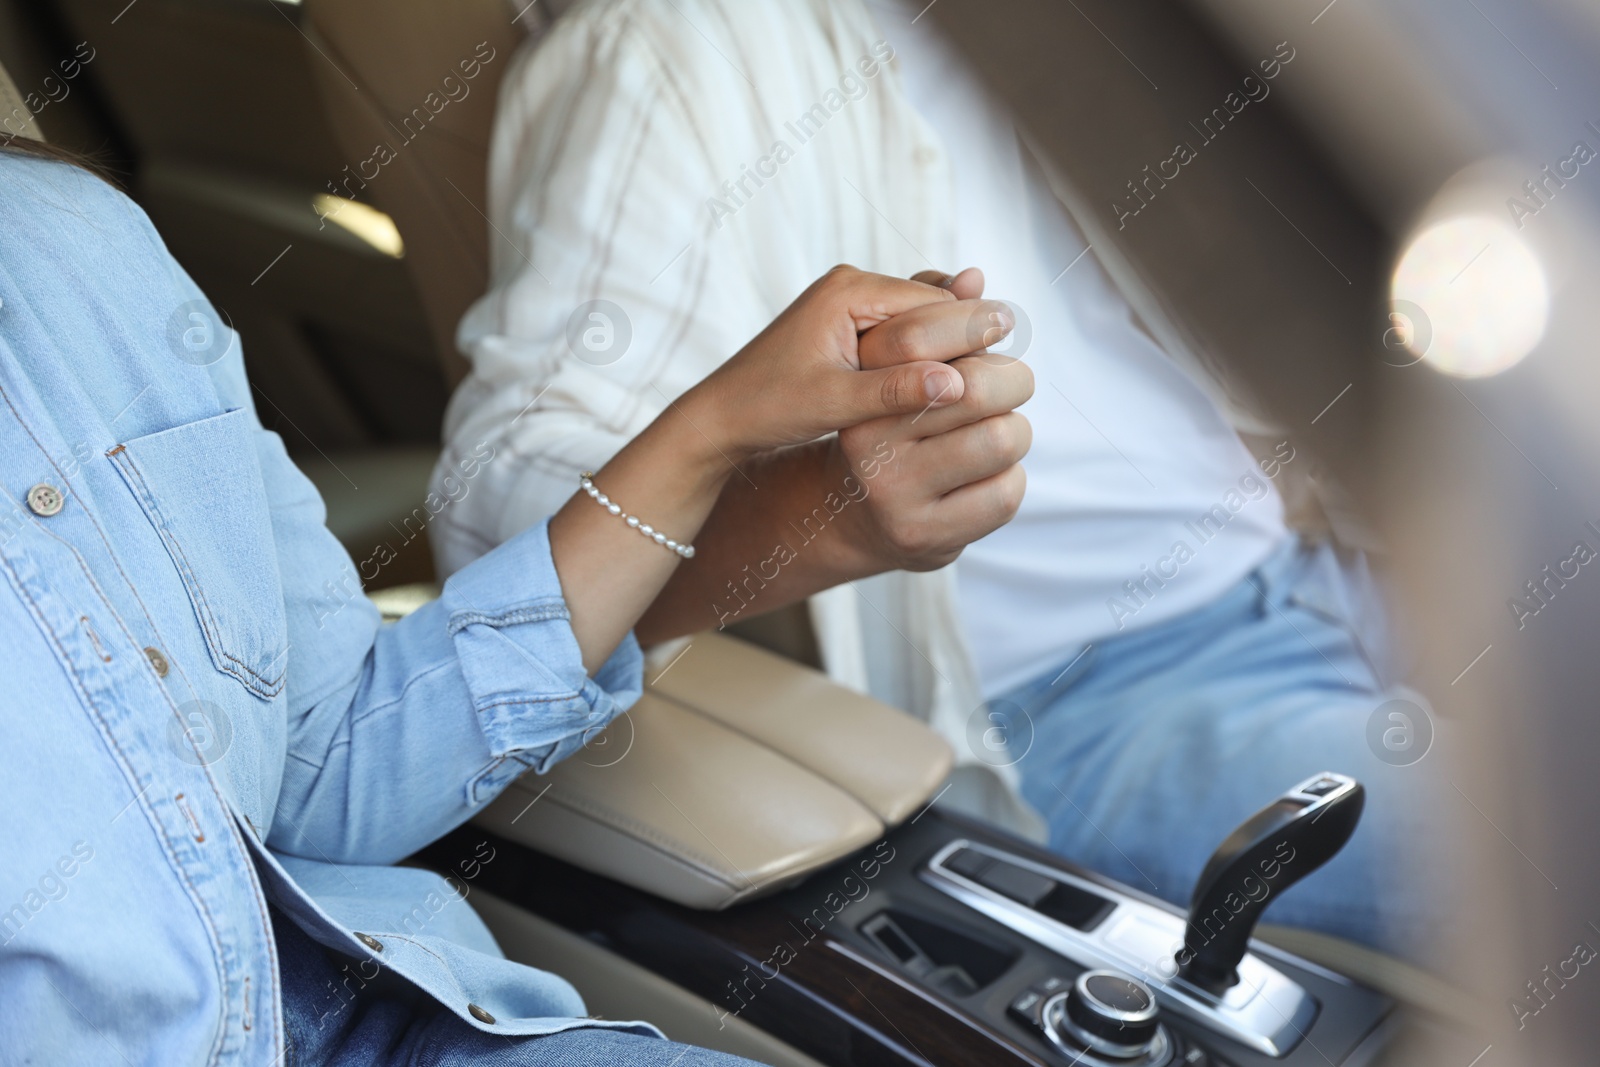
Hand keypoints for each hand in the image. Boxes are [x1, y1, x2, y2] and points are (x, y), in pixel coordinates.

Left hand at [675, 265, 1014, 459]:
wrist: (721, 418)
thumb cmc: (768, 408)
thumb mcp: (833, 403)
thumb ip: (893, 391)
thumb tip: (955, 385)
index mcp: (847, 291)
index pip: (928, 304)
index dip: (971, 325)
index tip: (1014, 338)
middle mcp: (852, 286)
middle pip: (929, 305)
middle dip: (969, 326)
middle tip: (1020, 340)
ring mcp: (851, 304)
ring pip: (921, 319)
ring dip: (952, 339)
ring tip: (1002, 352)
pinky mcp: (851, 327)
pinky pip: (905, 333)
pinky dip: (930, 348)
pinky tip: (961, 365)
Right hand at [835, 268, 1033, 571]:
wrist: (849, 516)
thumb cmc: (886, 426)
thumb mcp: (890, 373)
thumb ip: (928, 323)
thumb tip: (976, 279)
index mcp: (858, 393)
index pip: (923, 338)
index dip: (976, 325)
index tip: (1000, 325)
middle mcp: (867, 444)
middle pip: (975, 387)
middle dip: (1013, 379)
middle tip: (1015, 383)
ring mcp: (895, 496)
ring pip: (1000, 440)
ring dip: (1016, 430)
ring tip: (1002, 431)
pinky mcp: (925, 537)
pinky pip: (1006, 492)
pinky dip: (1012, 476)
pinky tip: (990, 474)